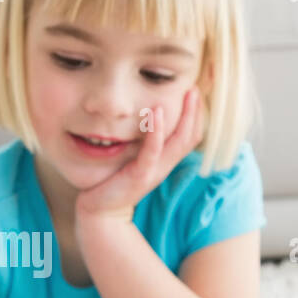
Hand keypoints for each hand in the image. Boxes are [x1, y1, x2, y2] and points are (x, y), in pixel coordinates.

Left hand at [74, 87, 204, 224]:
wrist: (99, 211)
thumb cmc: (113, 180)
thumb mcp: (132, 158)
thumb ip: (141, 141)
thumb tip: (142, 115)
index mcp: (165, 160)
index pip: (190, 134)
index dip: (197, 113)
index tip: (196, 89)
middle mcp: (164, 165)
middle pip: (191, 136)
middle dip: (197, 110)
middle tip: (197, 85)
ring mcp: (154, 171)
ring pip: (179, 142)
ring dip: (185, 116)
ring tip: (187, 93)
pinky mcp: (139, 175)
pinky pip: (153, 151)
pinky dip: (156, 132)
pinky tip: (156, 112)